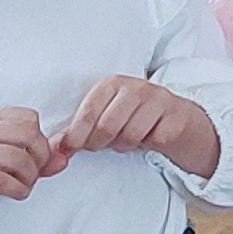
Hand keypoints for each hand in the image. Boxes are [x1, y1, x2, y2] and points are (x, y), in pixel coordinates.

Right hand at [0, 106, 53, 233]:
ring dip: (29, 179)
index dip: (41, 141)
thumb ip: (36, 159)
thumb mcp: (5, 165)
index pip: (29, 118)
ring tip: (21, 187)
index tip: (35, 160)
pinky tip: (13, 194)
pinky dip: (18, 190)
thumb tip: (65, 159)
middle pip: (29, 134)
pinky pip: (4, 180)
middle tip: (31, 176)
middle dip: (39, 160)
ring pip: (19, 159)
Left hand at [53, 73, 217, 176]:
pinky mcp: (177, 116)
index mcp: (114, 83)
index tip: (73, 148)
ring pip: (131, 135)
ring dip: (126, 145)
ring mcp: (160, 99)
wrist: (179, 121)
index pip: (88, 112)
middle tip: (104, 145)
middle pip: (107, 127)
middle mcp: (137, 87)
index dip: (77, 135)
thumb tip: (53, 150)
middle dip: (101, 143)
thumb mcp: (105, 119)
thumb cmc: (136, 120)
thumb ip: (78, 133)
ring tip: (128, 140)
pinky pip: (155, 140)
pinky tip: (149, 138)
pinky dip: (149, 145)